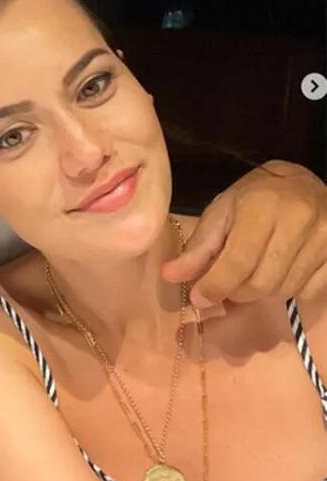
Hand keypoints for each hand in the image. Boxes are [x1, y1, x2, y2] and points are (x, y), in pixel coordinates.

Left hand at [162, 160, 326, 309]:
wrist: (303, 183)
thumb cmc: (256, 196)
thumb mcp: (221, 212)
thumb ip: (198, 247)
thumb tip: (169, 276)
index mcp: (262, 207)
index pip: (238, 262)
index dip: (215, 286)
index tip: (199, 297)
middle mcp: (298, 223)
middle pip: (261, 283)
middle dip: (237, 291)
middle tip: (227, 283)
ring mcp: (324, 241)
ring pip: (284, 290)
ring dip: (261, 291)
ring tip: (253, 271)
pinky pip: (308, 292)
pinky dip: (288, 290)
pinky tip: (280, 270)